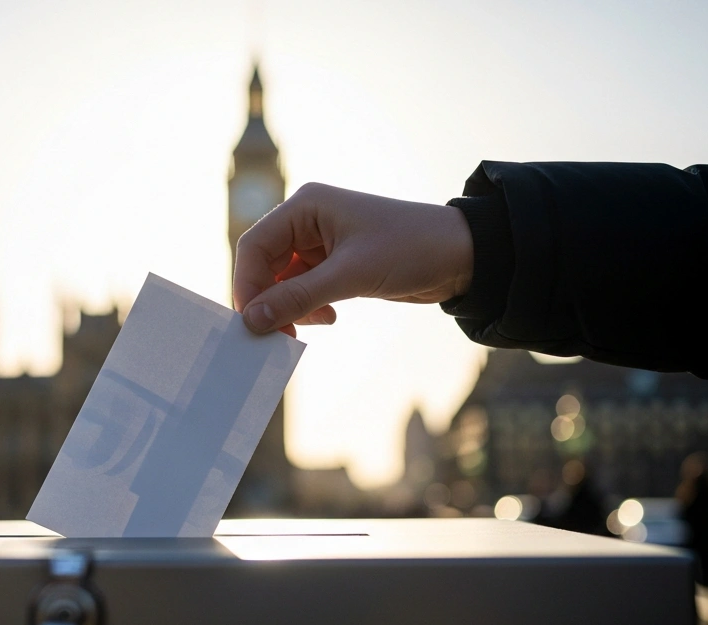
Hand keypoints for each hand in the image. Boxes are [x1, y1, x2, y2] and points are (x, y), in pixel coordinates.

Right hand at [233, 183, 474, 336]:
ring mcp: (320, 243)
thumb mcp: (351, 275)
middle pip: (264, 265)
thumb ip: (298, 297)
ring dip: (288, 307)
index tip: (251, 322)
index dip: (247, 284)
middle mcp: (307, 221)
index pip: (254, 246)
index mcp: (306, 207)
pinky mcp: (334, 264)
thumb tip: (252, 320)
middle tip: (277, 334)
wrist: (461, 256)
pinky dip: (306, 307)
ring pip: (281, 281)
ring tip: (311, 325)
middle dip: (268, 300)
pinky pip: (302, 289)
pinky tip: (327, 317)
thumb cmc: (410, 249)